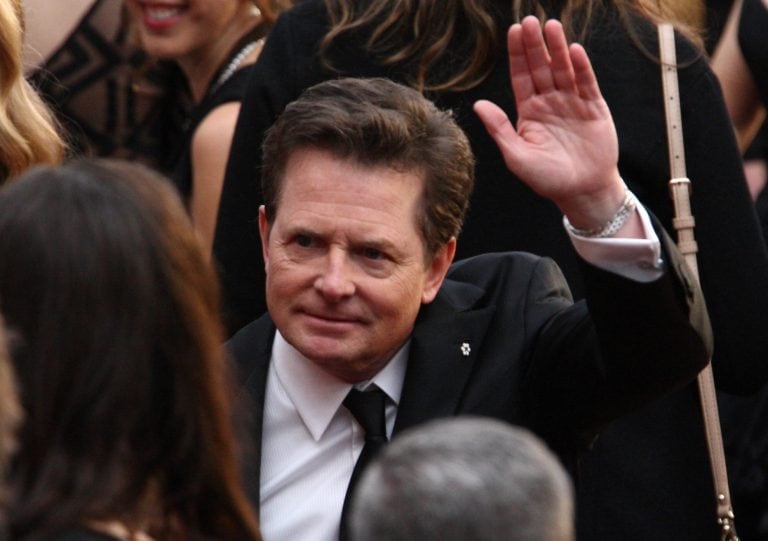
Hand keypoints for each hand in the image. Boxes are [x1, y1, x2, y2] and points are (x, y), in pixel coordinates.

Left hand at [474, 16, 626, 230]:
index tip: (514, 32)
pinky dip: (581, 67)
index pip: (521, 77)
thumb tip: (478, 104)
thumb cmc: (547, 178)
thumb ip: (499, 129)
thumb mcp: (517, 156)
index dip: (517, 55)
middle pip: (541, 67)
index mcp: (529, 111)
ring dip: (557, 49)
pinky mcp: (594, 108)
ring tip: (552, 27)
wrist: (582, 191)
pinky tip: (574, 51)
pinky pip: (586, 83)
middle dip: (535, 45)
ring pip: (563, 70)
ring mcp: (572, 103)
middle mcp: (549, 102)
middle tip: (530, 21)